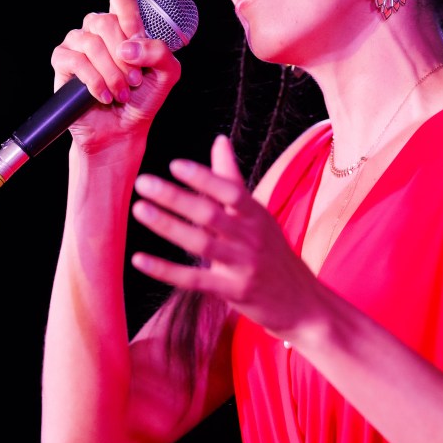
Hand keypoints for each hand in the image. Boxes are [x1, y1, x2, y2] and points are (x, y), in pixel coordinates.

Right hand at [50, 0, 180, 148]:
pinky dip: (94, 81)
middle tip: (135, 80)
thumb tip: (129, 47)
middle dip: (124, 56)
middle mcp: (98, 31)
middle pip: (106, 21)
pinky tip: (105, 96)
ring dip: (111, 72)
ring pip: (91, 43)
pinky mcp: (62, 62)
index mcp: (123, 27)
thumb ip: (160, 53)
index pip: (121, 0)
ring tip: (122, 93)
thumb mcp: (167, 74)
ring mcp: (78, 44)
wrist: (123, 129)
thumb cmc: (143, 98)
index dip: (130, 17)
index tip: (139, 40)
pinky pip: (75, 61)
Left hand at [131, 134, 324, 338]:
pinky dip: (166, 270)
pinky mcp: (234, 292)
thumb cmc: (273, 254)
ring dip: (168, 226)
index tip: (174, 165)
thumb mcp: (259, 216)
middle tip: (143, 183)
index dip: (204, 177)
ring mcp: (243, 266)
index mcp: (257, 215)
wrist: (303, 303)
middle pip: (210, 214)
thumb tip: (219, 140)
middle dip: (175, 197)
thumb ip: (232, 180)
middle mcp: (252, 238)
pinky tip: (139, 259)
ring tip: (140, 210)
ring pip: (201, 244)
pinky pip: (194, 280)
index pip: (230, 191)